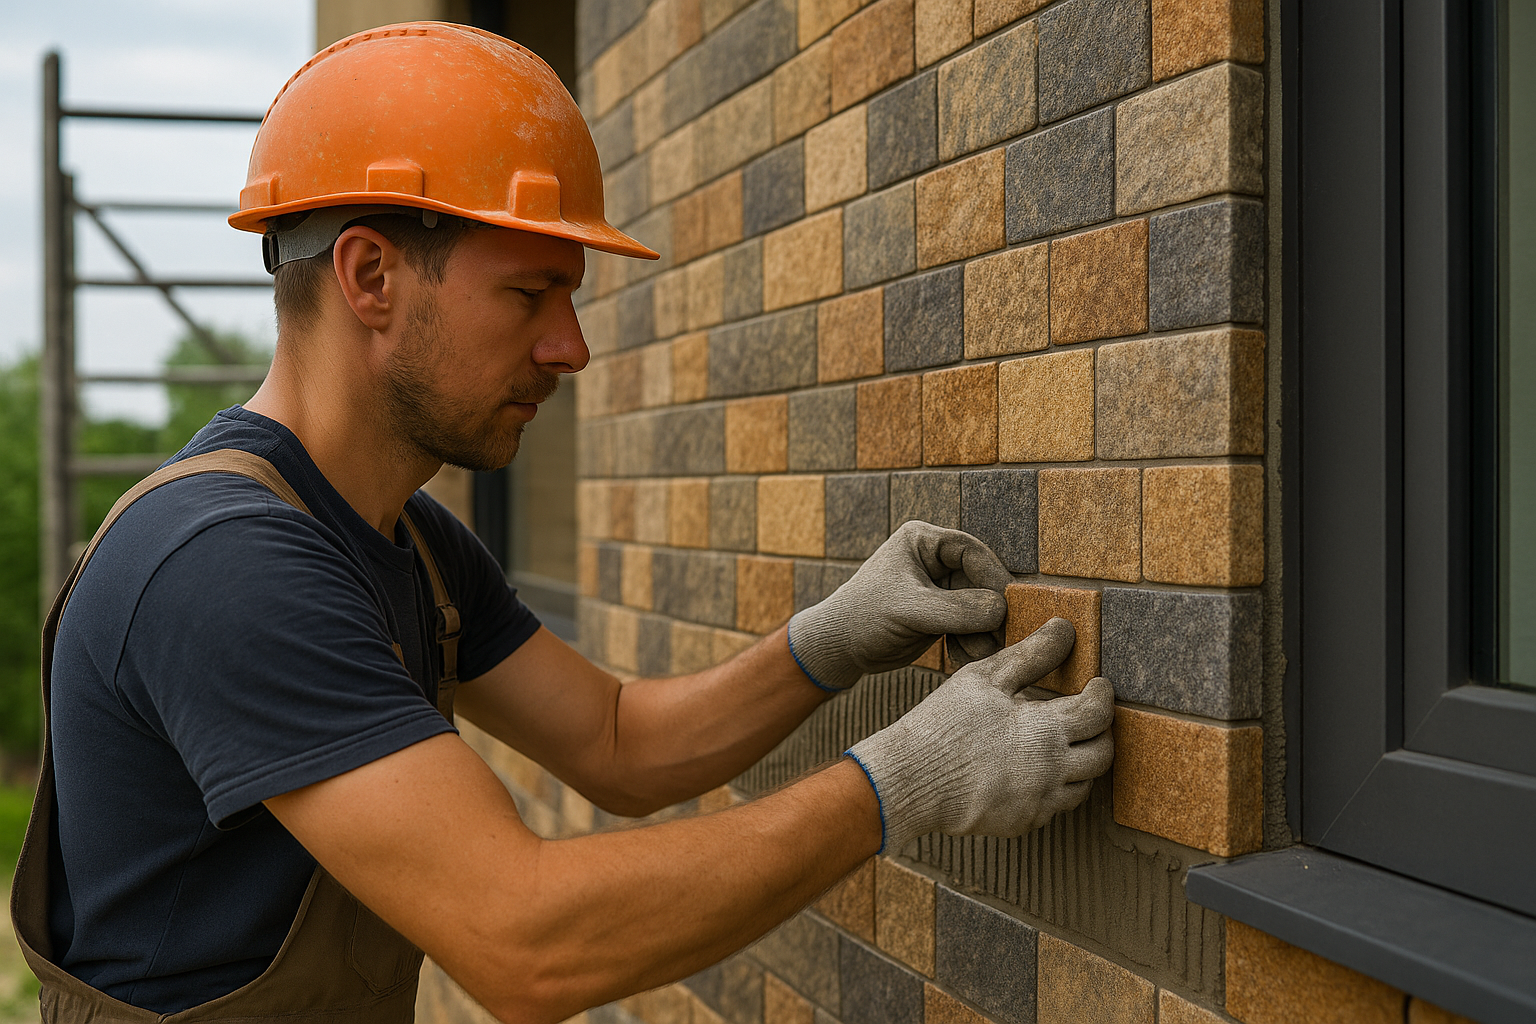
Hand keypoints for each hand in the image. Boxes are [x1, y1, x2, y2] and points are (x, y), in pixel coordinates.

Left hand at [786, 520, 1012, 691]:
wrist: (839, 648)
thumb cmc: (864, 616)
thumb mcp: (911, 609)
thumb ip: (958, 609)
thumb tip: (1001, 611)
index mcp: (923, 541)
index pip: (971, 551)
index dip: (993, 576)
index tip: (1008, 604)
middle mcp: (935, 561)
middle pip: (981, 581)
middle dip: (990, 612)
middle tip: (1002, 638)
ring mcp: (940, 589)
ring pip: (979, 607)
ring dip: (984, 633)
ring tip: (978, 654)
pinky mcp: (942, 615)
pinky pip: (970, 627)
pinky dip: (972, 643)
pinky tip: (962, 658)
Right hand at [845, 618, 1114, 852]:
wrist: (911, 780)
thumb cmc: (944, 724)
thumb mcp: (984, 678)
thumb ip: (1030, 654)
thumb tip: (1063, 629)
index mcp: (1045, 731)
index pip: (1098, 713)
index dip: (1103, 696)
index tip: (1099, 685)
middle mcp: (1051, 771)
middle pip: (1102, 755)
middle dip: (1102, 732)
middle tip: (1089, 717)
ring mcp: (1038, 802)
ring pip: (1084, 786)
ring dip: (1082, 763)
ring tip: (1062, 744)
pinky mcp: (1022, 823)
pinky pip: (1053, 807)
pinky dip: (1053, 788)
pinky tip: (1031, 771)